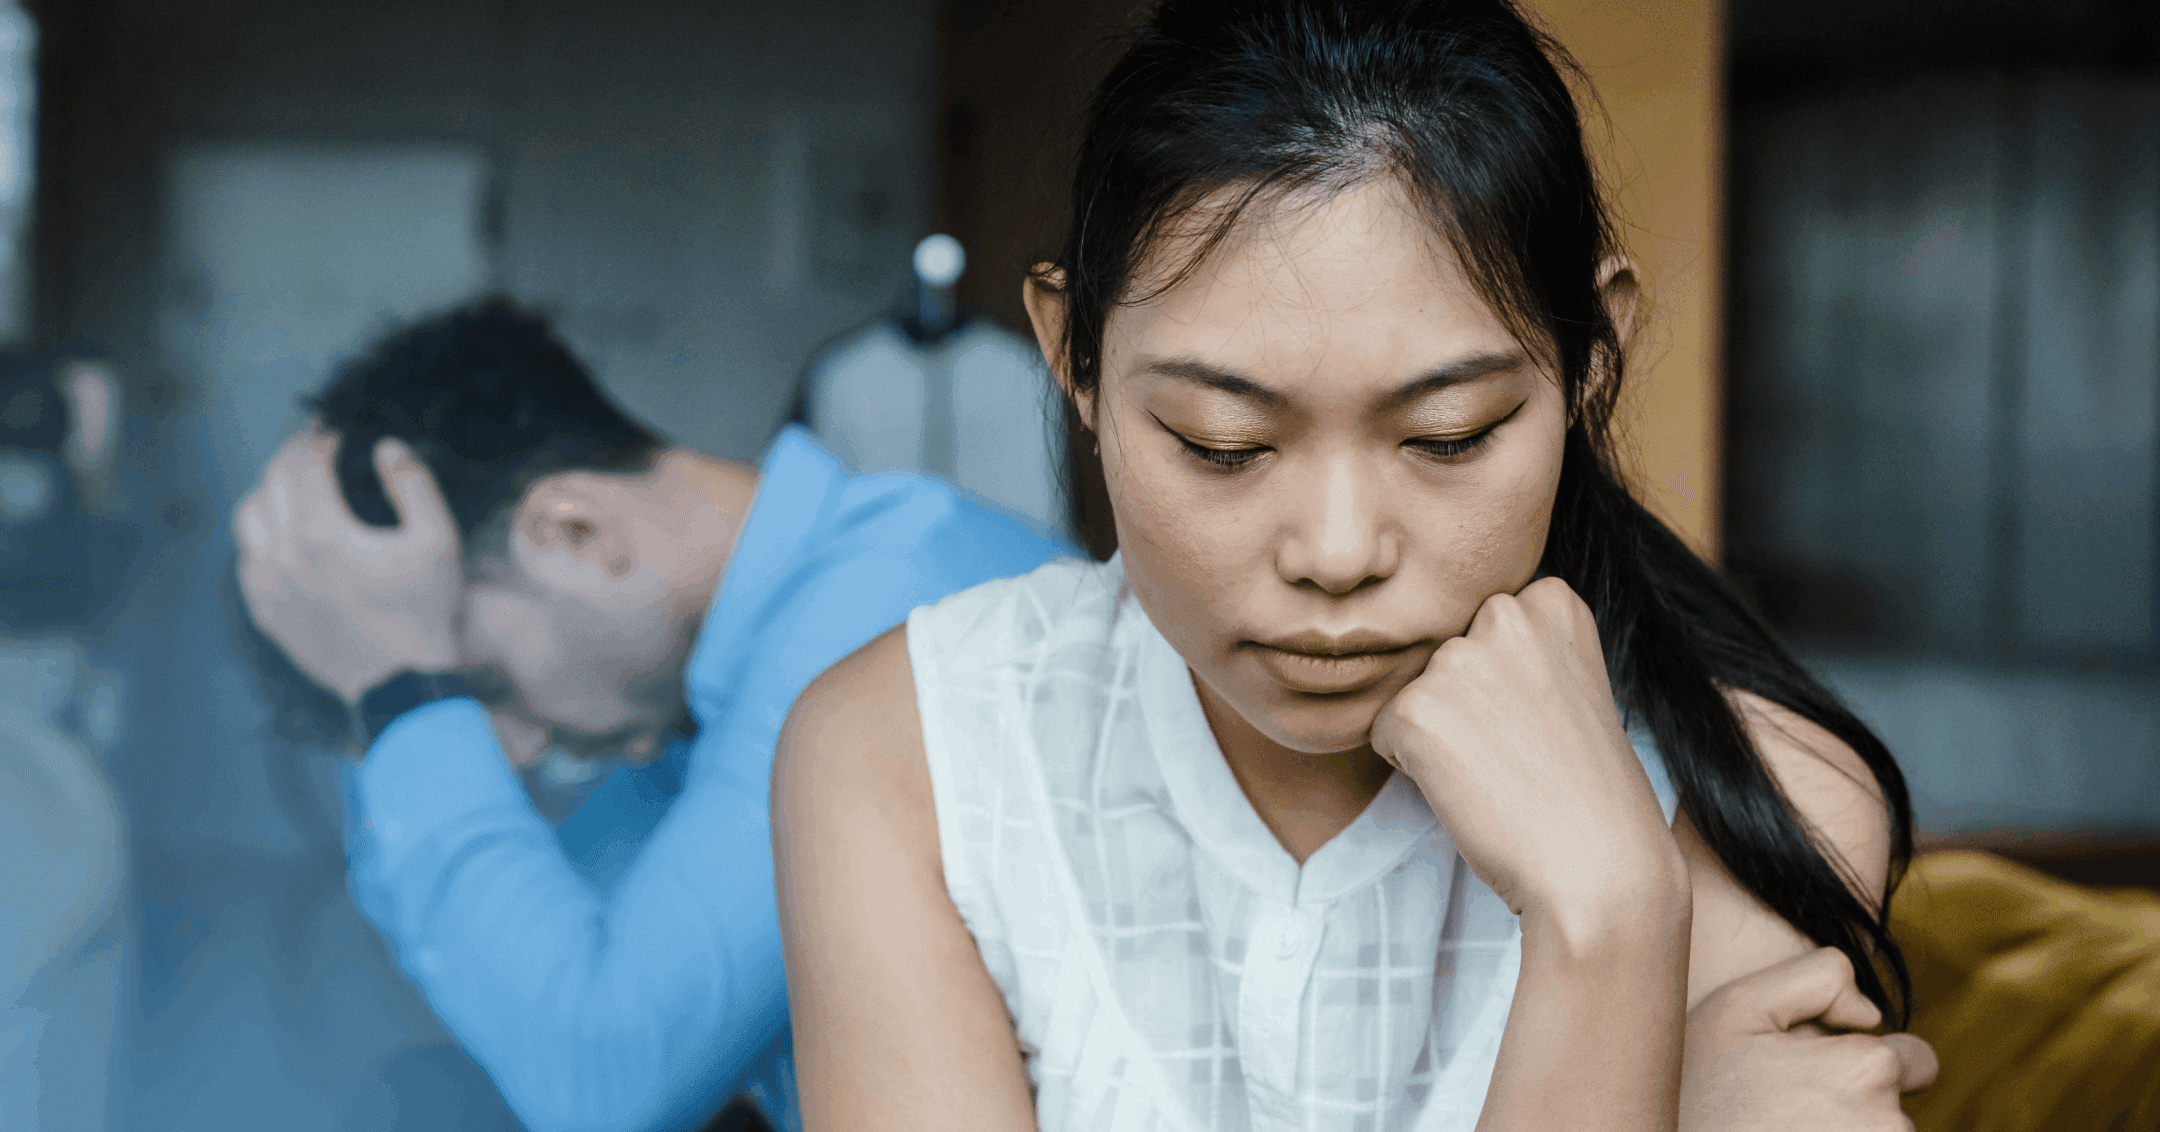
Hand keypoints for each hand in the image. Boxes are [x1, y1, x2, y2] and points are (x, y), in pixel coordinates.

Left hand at [234, 425, 464, 703]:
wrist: (402, 686)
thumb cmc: (426, 613)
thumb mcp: (438, 542)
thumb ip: (413, 485)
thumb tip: (386, 447)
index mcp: (322, 532)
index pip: (306, 465)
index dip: (319, 441)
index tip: (334, 432)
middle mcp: (284, 554)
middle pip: (271, 483)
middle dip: (291, 455)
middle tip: (312, 445)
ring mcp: (269, 587)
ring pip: (248, 520)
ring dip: (268, 492)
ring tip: (291, 486)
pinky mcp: (267, 613)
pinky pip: (247, 562)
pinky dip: (261, 538)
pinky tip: (283, 538)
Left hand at [1369, 577, 1679, 923]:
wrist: (1598, 867)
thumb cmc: (1590, 792)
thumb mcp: (1573, 688)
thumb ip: (1520, 652)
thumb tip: (1446, 650)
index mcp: (1549, 600)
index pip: (1482, 627)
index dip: (1503, 685)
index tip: (1544, 721)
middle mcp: (1503, 614)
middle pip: (1444, 655)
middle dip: (1464, 702)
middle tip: (1520, 752)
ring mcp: (1457, 659)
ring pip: (1413, 693)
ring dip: (1438, 735)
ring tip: (1499, 772)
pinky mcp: (1416, 708)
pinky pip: (1383, 733)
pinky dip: (1413, 768)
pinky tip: (1469, 788)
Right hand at [1682, 947, 1936, 1130]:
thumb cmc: (1699, 1095)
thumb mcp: (1735, 1010)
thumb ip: (1817, 978)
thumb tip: (1871, 1012)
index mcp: (1867, 1067)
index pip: (1916, 1060)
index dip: (1867, 1065)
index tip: (1818, 1082)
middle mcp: (1890, 1125)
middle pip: (1900, 1111)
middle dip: (1859, 1110)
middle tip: (1790, 1116)